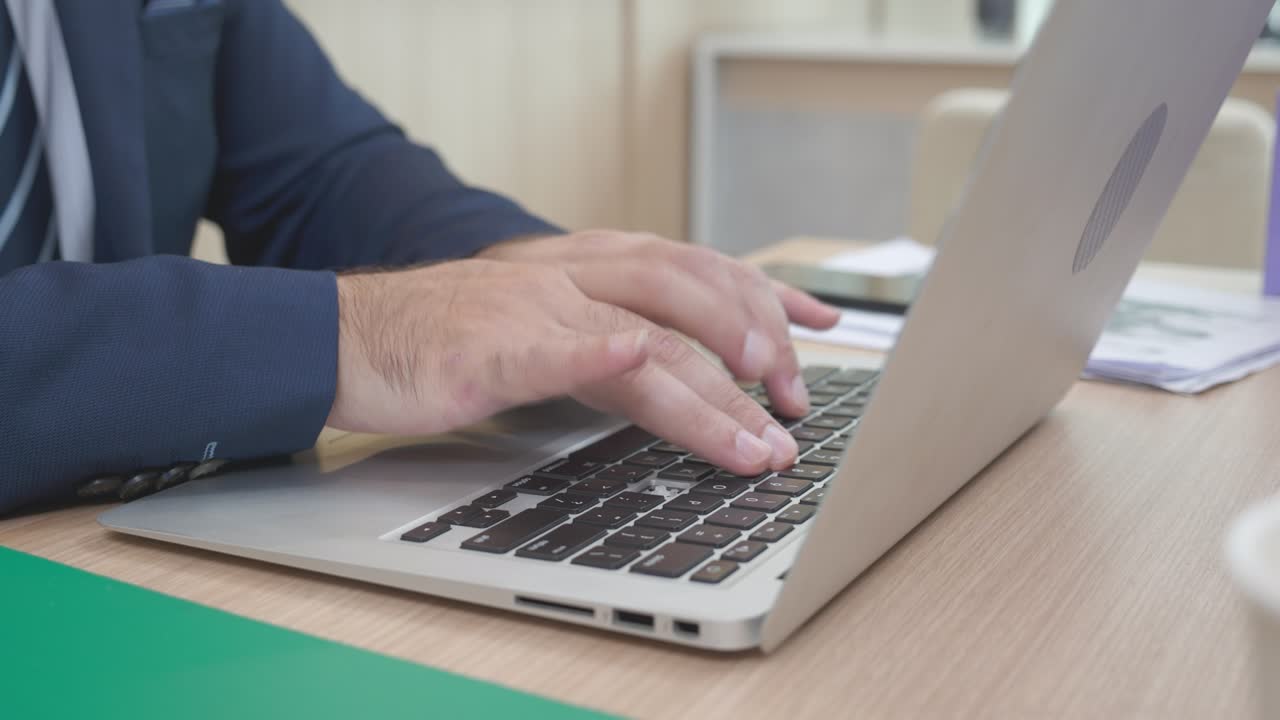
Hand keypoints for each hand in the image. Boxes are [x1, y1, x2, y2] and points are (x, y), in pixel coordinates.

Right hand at [326, 259, 815, 474]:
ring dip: (707, 389)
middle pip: (687, 297)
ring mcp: (531, 309)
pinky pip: (550, 349)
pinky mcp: (488, 351)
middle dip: (755, 349)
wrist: (352, 339)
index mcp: (589, 266)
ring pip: (640, 337)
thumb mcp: (552, 328)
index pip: (700, 268)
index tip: (823, 324)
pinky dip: (595, 354)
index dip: (768, 295)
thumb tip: (687, 377)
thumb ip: (617, 342)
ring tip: (756, 432)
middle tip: (797, 402)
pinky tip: (631, 359)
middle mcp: (571, 275)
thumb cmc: (453, 341)